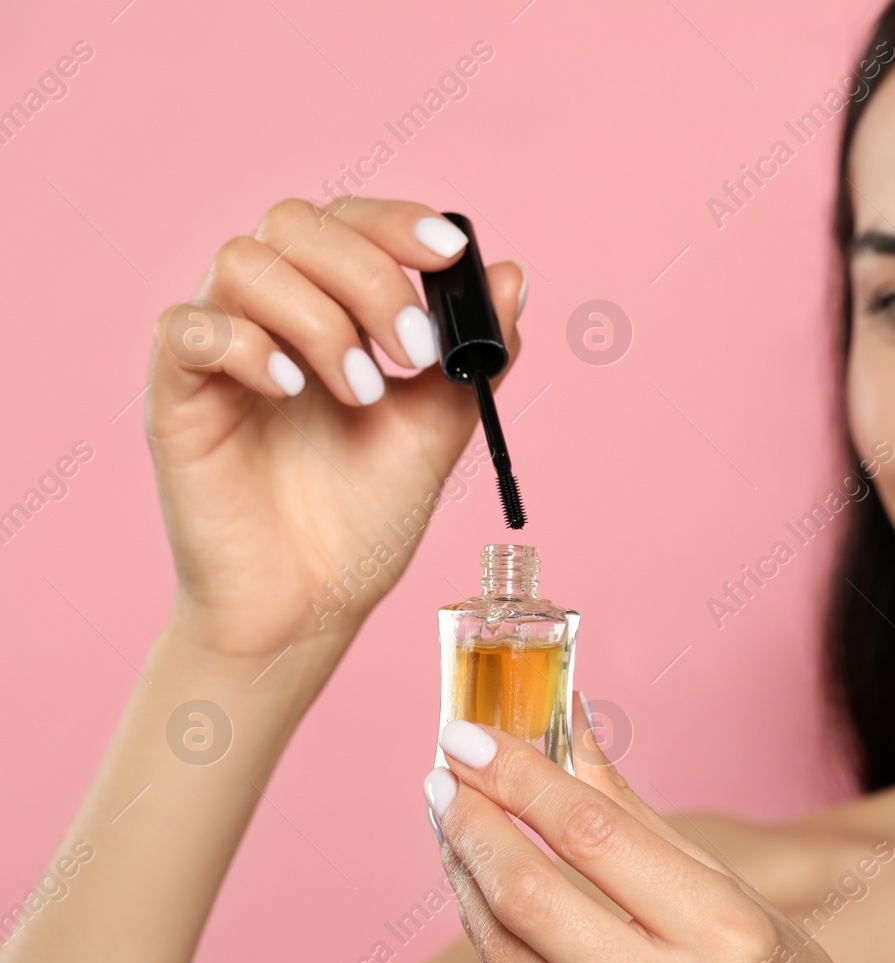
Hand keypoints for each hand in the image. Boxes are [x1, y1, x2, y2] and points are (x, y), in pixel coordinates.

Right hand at [149, 196, 523, 664]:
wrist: (313, 603)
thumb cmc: (366, 516)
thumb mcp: (438, 429)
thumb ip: (475, 355)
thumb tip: (512, 273)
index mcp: (332, 308)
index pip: (351, 222)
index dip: (398, 221)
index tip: (450, 254)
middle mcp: (270, 315)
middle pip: (295, 223)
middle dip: (368, 274)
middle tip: (414, 351)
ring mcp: (220, 351)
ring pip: (244, 262)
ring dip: (319, 317)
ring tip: (363, 393)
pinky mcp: (177, 395)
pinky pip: (186, 328)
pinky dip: (245, 345)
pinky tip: (292, 391)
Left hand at [424, 704, 893, 962]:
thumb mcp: (735, 895)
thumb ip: (638, 816)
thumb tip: (568, 727)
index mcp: (724, 934)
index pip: (593, 835)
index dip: (519, 777)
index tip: (469, 736)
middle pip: (530, 898)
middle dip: (472, 827)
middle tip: (443, 777)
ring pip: (506, 954)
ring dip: (466, 880)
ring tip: (455, 827)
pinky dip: (488, 940)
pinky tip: (482, 897)